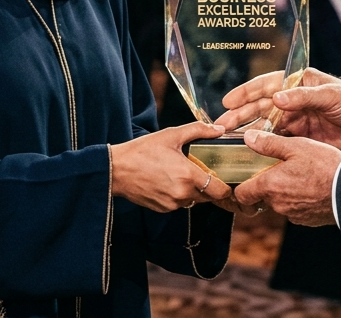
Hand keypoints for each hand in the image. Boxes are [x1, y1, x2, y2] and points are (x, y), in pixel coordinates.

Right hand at [110, 122, 233, 212]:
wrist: (116, 170)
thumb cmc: (142, 150)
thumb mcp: (171, 135)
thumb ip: (198, 131)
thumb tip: (220, 130)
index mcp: (188, 176)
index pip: (220, 191)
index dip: (225, 185)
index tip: (222, 176)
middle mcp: (182, 194)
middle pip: (209, 196)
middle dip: (209, 186)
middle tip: (203, 171)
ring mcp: (172, 204)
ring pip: (194, 200)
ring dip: (193, 190)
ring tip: (182, 173)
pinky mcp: (162, 209)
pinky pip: (179, 203)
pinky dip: (179, 195)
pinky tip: (169, 180)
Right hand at [216, 68, 340, 152]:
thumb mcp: (330, 95)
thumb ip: (303, 97)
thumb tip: (277, 98)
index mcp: (298, 81)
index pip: (266, 84)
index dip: (246, 92)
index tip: (228, 102)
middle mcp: (293, 98)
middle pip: (261, 106)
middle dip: (240, 115)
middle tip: (221, 125)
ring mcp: (296, 117)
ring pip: (266, 123)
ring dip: (248, 130)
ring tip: (229, 139)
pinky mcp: (302, 134)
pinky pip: (278, 139)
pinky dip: (264, 143)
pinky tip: (250, 150)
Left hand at [234, 130, 340, 226]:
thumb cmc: (326, 167)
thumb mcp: (297, 146)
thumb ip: (270, 144)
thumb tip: (249, 138)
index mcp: (270, 185)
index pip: (242, 195)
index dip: (240, 186)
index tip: (245, 177)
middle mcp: (278, 204)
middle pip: (261, 198)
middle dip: (265, 186)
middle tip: (275, 170)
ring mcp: (293, 214)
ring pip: (279, 203)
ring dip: (283, 192)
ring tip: (298, 175)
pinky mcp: (307, 220)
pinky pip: (295, 209)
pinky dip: (298, 200)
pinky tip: (310, 187)